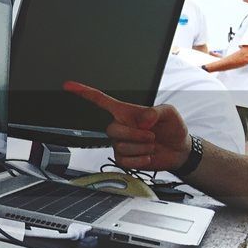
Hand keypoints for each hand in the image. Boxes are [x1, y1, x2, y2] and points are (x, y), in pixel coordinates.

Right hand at [63, 81, 189, 171]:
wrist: (179, 151)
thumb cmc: (172, 129)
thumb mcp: (169, 113)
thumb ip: (156, 111)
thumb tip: (141, 120)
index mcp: (126, 112)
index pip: (101, 100)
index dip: (84, 92)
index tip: (69, 86)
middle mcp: (120, 127)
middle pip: (112, 130)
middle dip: (135, 135)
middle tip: (151, 136)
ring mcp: (120, 143)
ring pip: (120, 146)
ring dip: (141, 148)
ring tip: (152, 146)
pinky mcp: (123, 158)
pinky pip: (124, 161)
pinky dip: (139, 160)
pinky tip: (147, 156)